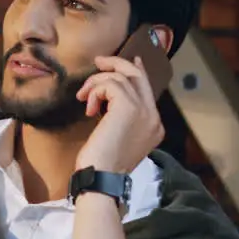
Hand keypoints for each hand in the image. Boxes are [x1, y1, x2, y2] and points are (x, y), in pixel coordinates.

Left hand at [74, 55, 163, 173]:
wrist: (101, 178)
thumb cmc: (102, 164)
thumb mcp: (119, 138)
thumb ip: (123, 118)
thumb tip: (111, 96)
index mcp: (154, 126)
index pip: (147, 89)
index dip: (136, 71)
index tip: (127, 60)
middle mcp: (153, 116)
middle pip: (139, 76)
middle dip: (117, 64)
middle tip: (99, 61)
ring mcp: (144, 111)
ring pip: (120, 78)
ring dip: (96, 84)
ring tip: (84, 99)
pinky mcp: (129, 107)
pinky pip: (110, 84)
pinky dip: (95, 90)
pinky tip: (89, 108)